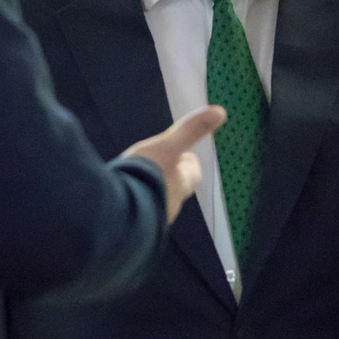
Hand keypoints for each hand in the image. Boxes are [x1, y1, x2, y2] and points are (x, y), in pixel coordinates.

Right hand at [122, 106, 226, 224]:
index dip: (188, 162)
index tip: (180, 154)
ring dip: (149, 192)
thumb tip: (221, 111)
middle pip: (175, 189)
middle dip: (167, 178)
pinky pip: (138, 212)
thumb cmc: (146, 176)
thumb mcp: (167, 147)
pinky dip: (134, 203)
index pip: (193, 174)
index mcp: (181, 185)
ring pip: (156, 201)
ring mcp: (152, 218)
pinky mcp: (134, 227)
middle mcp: (171, 204)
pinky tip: (123, 198)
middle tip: (154, 166)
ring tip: (136, 181)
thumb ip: (190, 131)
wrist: (117, 213)